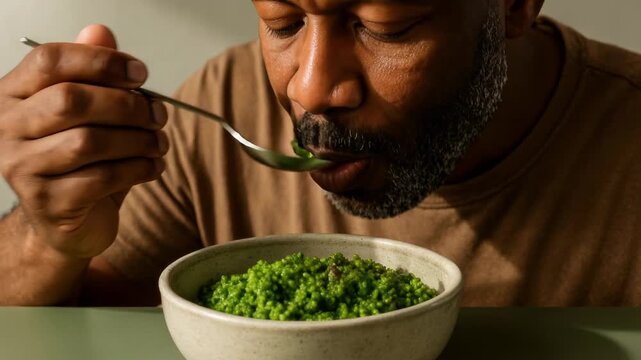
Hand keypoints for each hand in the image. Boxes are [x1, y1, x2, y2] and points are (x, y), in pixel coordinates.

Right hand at [0, 25, 167, 258]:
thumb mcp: (87, 113)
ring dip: (139, 140)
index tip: (140, 74)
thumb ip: (92, 72)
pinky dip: (138, 169)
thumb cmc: (78, 162)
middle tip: (158, 115)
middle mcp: (7, 128)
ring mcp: (22, 168)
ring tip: (159, 143)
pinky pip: (102, 178)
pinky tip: (152, 166)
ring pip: (89, 142)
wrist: (65, 222)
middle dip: (128, 105)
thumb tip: (100, 31)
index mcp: (14, 94)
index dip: (101, 61)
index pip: (49, 60)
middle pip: (72, 100)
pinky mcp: (48, 203)